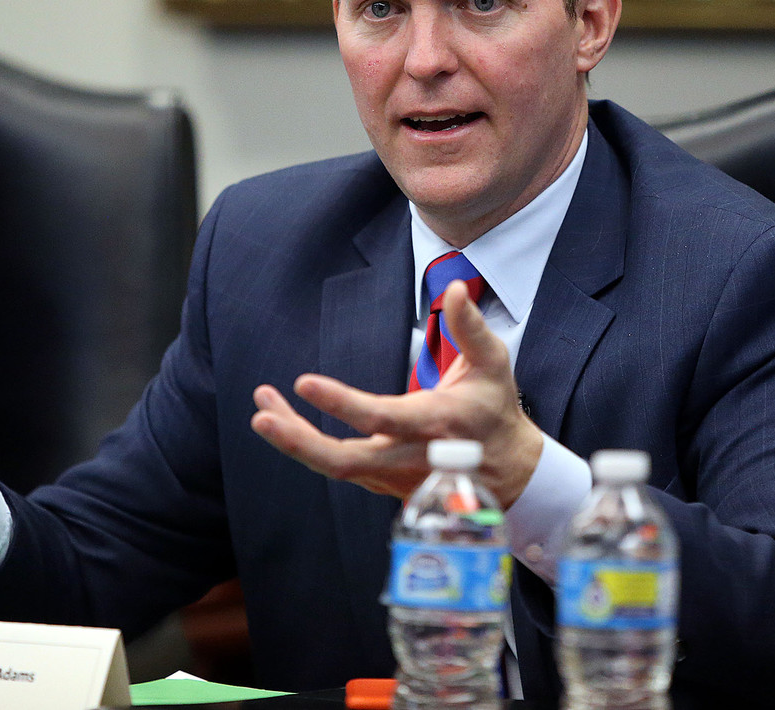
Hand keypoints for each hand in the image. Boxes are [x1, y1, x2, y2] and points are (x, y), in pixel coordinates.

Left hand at [251, 280, 543, 504]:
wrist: (513, 474)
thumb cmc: (495, 409)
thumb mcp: (493, 364)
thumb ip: (470, 326)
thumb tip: (455, 288)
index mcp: (436, 423)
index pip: (381, 417)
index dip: (341, 403)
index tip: (303, 382)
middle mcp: (411, 457)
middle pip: (346, 462)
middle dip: (299, 441)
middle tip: (261, 414)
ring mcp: (395, 478)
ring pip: (337, 468)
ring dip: (295, 441)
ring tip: (263, 408)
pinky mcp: (385, 486)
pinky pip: (340, 468)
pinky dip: (308, 448)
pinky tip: (284, 421)